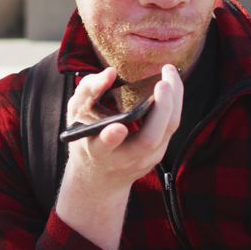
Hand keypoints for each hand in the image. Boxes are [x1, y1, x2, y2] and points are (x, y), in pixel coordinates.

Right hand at [53, 64, 183, 249]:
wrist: (99, 177)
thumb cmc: (85, 137)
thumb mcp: (76, 114)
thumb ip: (88, 91)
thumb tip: (110, 72)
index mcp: (96, 151)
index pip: (103, 147)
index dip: (110, 138)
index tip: (118, 127)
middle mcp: (123, 159)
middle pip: (148, 140)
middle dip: (160, 109)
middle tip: (162, 81)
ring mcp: (145, 159)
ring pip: (167, 131)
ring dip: (174, 100)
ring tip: (170, 72)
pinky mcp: (159, 152)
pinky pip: (171, 125)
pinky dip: (174, 102)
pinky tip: (172, 83)